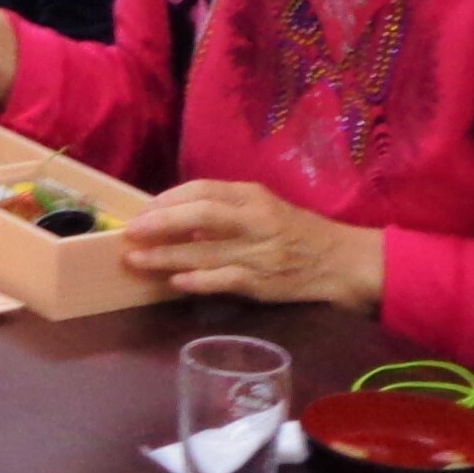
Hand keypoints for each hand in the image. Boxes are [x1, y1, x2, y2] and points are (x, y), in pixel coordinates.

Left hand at [116, 179, 382, 309]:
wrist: (341, 262)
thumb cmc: (297, 232)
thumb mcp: (265, 206)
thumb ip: (227, 208)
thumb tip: (176, 214)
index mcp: (253, 196)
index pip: (204, 190)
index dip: (170, 199)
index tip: (145, 209)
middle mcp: (255, 220)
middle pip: (201, 216)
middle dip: (162, 223)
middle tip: (133, 232)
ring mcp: (258, 252)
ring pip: (205, 251)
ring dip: (167, 256)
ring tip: (137, 261)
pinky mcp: (262, 282)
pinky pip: (224, 280)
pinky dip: (198, 281)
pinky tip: (175, 282)